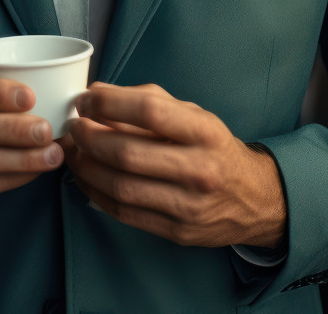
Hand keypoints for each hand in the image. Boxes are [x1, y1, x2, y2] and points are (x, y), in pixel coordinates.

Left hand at [60, 83, 286, 249]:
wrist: (254, 199)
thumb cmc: (214, 148)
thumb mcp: (193, 115)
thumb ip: (147, 100)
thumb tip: (95, 94)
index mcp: (205, 132)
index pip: (149, 111)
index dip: (109, 103)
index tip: (86, 99)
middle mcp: (200, 170)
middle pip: (127, 153)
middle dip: (89, 137)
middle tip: (73, 127)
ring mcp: (189, 206)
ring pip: (121, 187)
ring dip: (86, 168)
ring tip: (74, 152)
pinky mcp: (178, 232)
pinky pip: (125, 213)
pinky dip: (96, 194)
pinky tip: (86, 177)